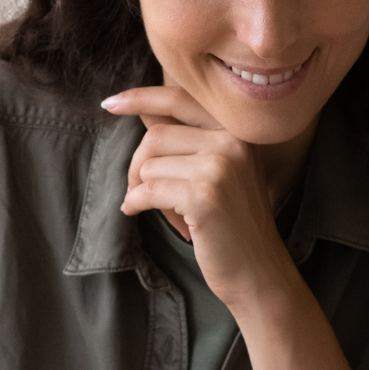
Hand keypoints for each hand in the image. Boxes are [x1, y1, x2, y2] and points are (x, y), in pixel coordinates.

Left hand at [105, 84, 294, 312]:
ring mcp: (220, 167)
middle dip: (137, 164)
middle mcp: (233, 141)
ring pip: (150, 165)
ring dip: (141, 189)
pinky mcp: (204, 196)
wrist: (258, 271)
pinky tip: (136, 212)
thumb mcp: (218, 171)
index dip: (141, 98)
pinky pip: (148, 190)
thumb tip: (144, 111)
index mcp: (238, 130)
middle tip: (137, 190)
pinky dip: (135, 203)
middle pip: (157, 136)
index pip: (180, 99)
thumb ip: (185, 139)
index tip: (110, 104)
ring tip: (161, 210)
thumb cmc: (233, 223)